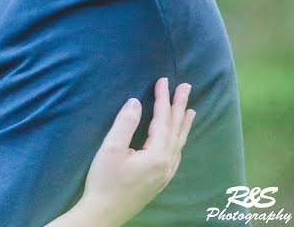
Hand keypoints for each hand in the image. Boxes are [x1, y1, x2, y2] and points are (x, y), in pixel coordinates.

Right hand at [78, 77, 194, 225]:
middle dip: (179, 106)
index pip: (163, 120)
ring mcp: (166, 174)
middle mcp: (167, 164)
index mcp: (157, 155)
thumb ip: (125, 123)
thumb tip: (135, 101)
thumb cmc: (104, 181)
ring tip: (190, 109)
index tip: (164, 80)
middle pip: (176, 129)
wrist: (104, 213)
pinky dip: (179, 139)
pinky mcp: (160, 180)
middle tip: (186, 86)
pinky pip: (176, 153)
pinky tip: (178, 137)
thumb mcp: (111, 149)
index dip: (163, 98)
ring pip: (179, 142)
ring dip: (183, 123)